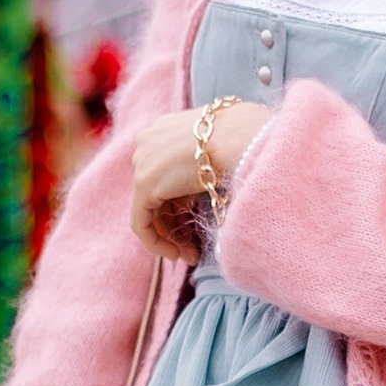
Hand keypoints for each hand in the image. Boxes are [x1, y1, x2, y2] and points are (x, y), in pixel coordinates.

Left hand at [128, 101, 271, 260]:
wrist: (241, 137)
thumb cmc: (244, 140)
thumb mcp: (217, 152)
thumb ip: (200, 170)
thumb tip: (196, 196)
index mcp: (163, 129)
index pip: (163, 176)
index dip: (178, 206)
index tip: (194, 226)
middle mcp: (147, 143)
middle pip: (155, 194)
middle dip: (174, 224)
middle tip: (192, 248)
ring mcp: (142, 161)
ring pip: (148, 210)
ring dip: (170, 237)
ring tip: (190, 256)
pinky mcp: (144, 183)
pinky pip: (141, 222)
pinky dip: (156, 242)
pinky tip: (176, 255)